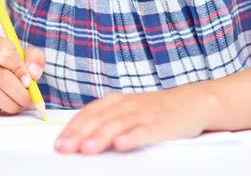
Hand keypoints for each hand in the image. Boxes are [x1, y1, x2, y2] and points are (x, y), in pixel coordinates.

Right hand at [0, 36, 45, 115]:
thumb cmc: (12, 62)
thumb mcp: (27, 54)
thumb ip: (35, 59)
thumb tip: (33, 73)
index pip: (6, 55)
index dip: (20, 70)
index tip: (29, 82)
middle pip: (3, 78)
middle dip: (20, 94)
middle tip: (29, 101)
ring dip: (11, 104)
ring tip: (19, 105)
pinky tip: (3, 106)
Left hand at [55, 85, 216, 153]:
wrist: (191, 102)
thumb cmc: (155, 109)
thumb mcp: (128, 110)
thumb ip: (107, 120)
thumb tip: (80, 137)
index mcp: (116, 101)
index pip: (89, 113)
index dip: (73, 127)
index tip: (59, 142)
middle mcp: (127, 105)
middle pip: (99, 119)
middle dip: (80, 134)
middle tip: (65, 148)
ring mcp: (143, 114)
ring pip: (118, 124)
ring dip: (100, 136)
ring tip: (86, 149)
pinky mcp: (160, 124)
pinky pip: (144, 130)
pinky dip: (132, 137)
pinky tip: (121, 144)